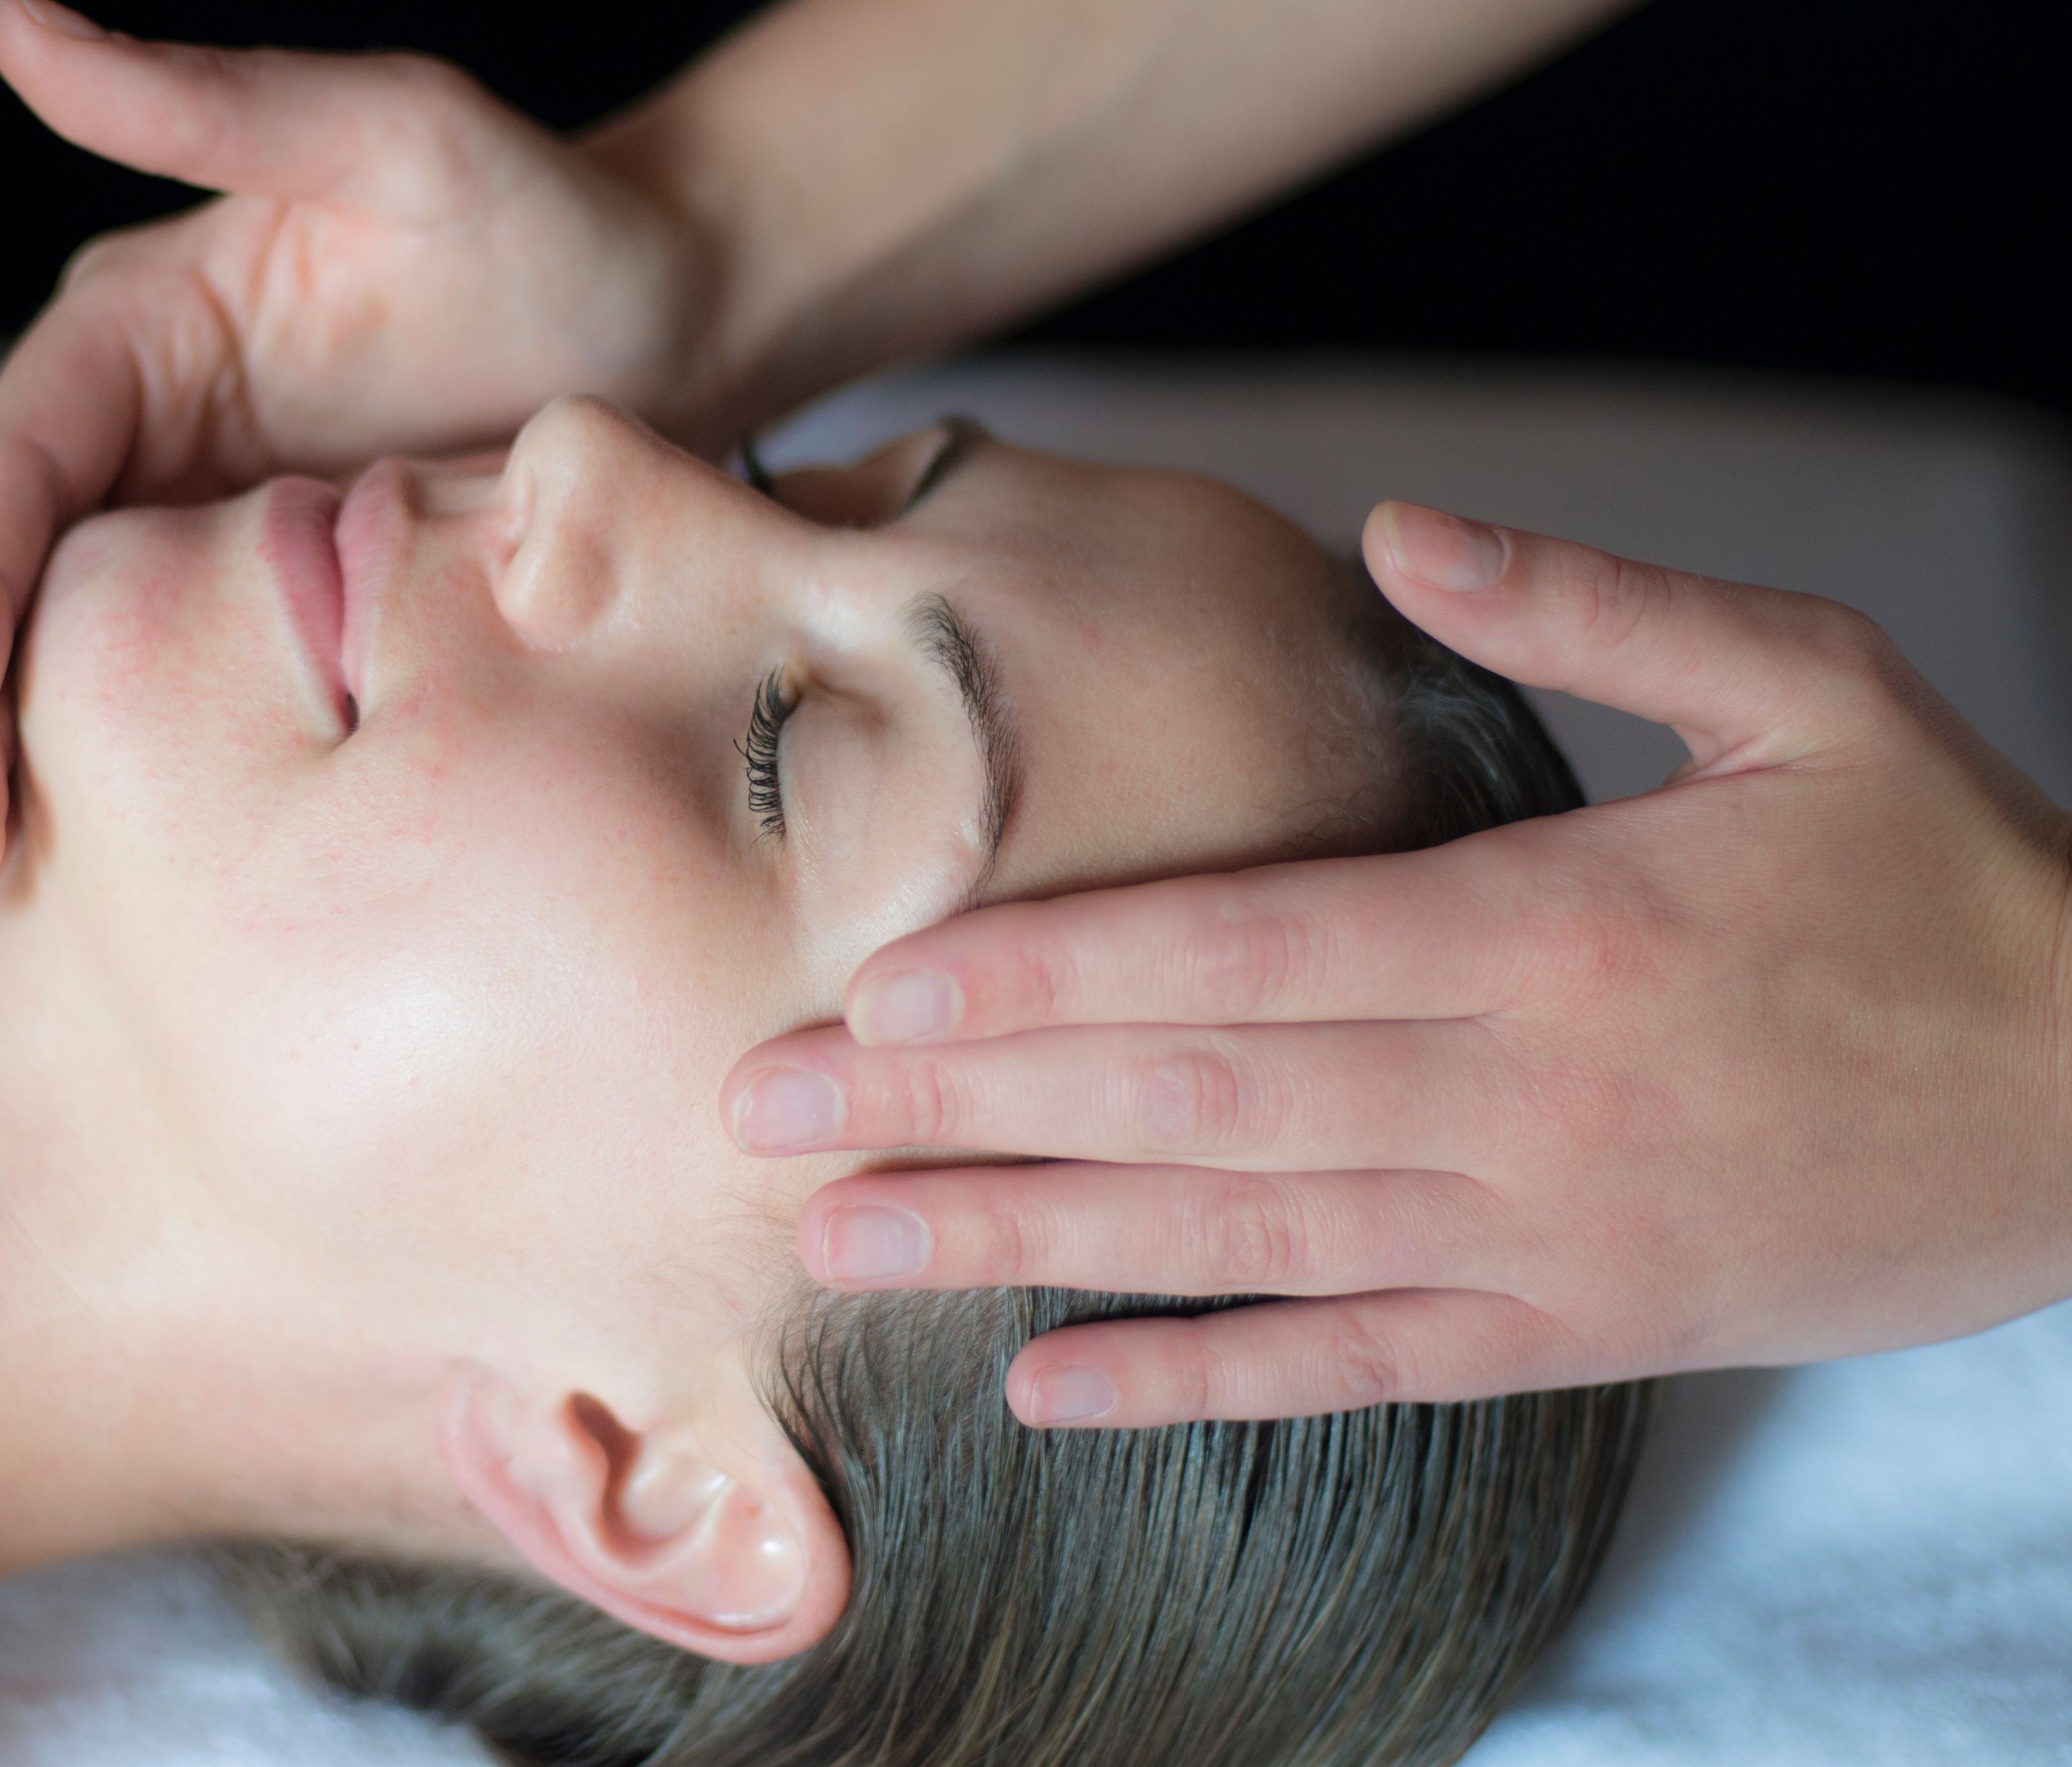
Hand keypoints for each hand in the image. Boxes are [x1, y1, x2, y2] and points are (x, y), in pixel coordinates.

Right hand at [0, 0, 714, 945]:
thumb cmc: (549, 219)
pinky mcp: (258, 635)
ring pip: (55, 684)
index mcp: (130, 341)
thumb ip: (210, 101)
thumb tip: (11, 18)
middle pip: (3, 607)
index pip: (10, 478)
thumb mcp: (397, 138)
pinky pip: (151, 726)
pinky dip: (71, 809)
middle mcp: (128, 451)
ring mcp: (184, 553)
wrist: (678, 331)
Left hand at [726, 502, 2071, 1425]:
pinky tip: (1044, 1392)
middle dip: (961, 1113)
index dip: (1042, 976)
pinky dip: (1196, 1385)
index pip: (1235, 951)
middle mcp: (1513, 1093)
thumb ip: (1594, 610)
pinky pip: (1354, 1369)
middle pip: (1185, 1102)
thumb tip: (1399, 533)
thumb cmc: (1948, 878)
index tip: (873, 990)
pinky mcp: (1576, 1331)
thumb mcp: (1808, 693)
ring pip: (1233, 1246)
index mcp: (1545, 927)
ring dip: (1022, 1247)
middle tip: (765, 1123)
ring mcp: (1538, 1230)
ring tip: (845, 1249)